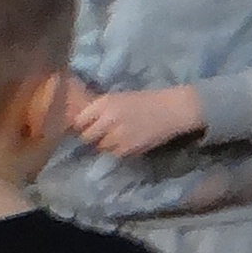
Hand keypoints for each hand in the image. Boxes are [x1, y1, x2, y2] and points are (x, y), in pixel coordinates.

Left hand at [66, 83, 210, 157]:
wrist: (172, 109)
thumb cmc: (145, 101)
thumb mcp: (118, 98)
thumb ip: (100, 110)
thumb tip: (81, 123)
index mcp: (104, 103)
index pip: (79, 121)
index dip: (81, 126)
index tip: (86, 127)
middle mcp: (108, 119)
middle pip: (87, 137)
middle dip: (91, 137)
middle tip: (100, 135)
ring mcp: (118, 135)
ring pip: (101, 147)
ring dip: (106, 145)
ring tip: (118, 138)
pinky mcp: (129, 148)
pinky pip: (115, 153)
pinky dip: (119, 150)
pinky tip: (129, 142)